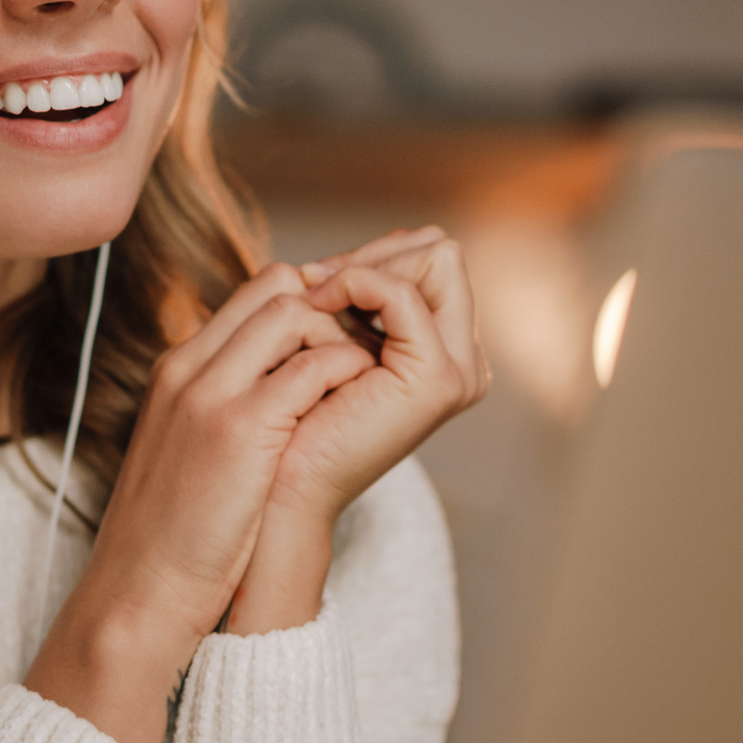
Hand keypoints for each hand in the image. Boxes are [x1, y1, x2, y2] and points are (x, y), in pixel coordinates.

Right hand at [25, 262, 374, 742]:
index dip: (304, 309)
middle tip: (358, 355)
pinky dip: (345, 376)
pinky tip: (356, 407)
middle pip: (274, 285)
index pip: (251, 295)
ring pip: (294, 312)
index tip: (333, 348)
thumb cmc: (171, 537)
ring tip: (358, 384)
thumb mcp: (187, 453)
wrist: (138, 591)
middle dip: (329, 310)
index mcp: (177, 371)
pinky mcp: (239, 428)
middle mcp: (189, 368)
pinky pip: (312, 368)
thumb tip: (281, 397)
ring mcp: (210, 393)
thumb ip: (222, 411)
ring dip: (338, 340)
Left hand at [227, 227, 489, 634]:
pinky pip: (403, 292)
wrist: (277, 491)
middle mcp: (465, 361)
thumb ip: (350, 305)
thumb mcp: (326, 348)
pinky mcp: (436, 378)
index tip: (316, 279)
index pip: (432, 260)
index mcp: (445, 354)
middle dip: (375, 253)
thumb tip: (342, 258)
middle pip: (442, 251)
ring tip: (313, 294)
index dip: (374, 254)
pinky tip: (317, 304)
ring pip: (437, 257)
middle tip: (314, 281)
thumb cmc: (288, 422)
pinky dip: (357, 281)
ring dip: (364, 264)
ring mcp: (459, 370)